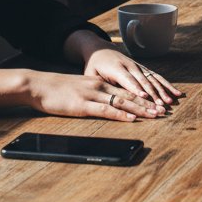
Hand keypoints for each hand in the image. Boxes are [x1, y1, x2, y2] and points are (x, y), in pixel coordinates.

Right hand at [26, 71, 162, 121]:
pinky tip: (131, 118)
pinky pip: (106, 110)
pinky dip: (121, 115)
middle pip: (129, 96)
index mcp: (98, 84)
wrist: (37, 86)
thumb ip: (92, 96)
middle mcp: (99, 87)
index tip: (157, 103)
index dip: (143, 97)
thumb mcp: (78, 90)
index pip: (125, 91)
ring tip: (155, 114)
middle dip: (148, 103)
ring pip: (122, 102)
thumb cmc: (55, 90)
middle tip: (164, 110)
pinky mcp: (83, 105)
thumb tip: (104, 104)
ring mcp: (92, 95)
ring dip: (140, 109)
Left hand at [83, 45, 183, 108]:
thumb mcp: (91, 74)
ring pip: (152, 79)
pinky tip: (176, 93)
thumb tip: (106, 98)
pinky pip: (157, 77)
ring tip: (170, 101)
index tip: (144, 97)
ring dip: (162, 90)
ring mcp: (138, 66)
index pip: (127, 79)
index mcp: (115, 68)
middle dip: (153, 94)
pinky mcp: (144, 69)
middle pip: (143, 81)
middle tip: (161, 105)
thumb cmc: (94, 66)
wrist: (101, 50)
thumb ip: (99, 85)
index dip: (136, 88)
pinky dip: (167, 85)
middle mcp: (130, 66)